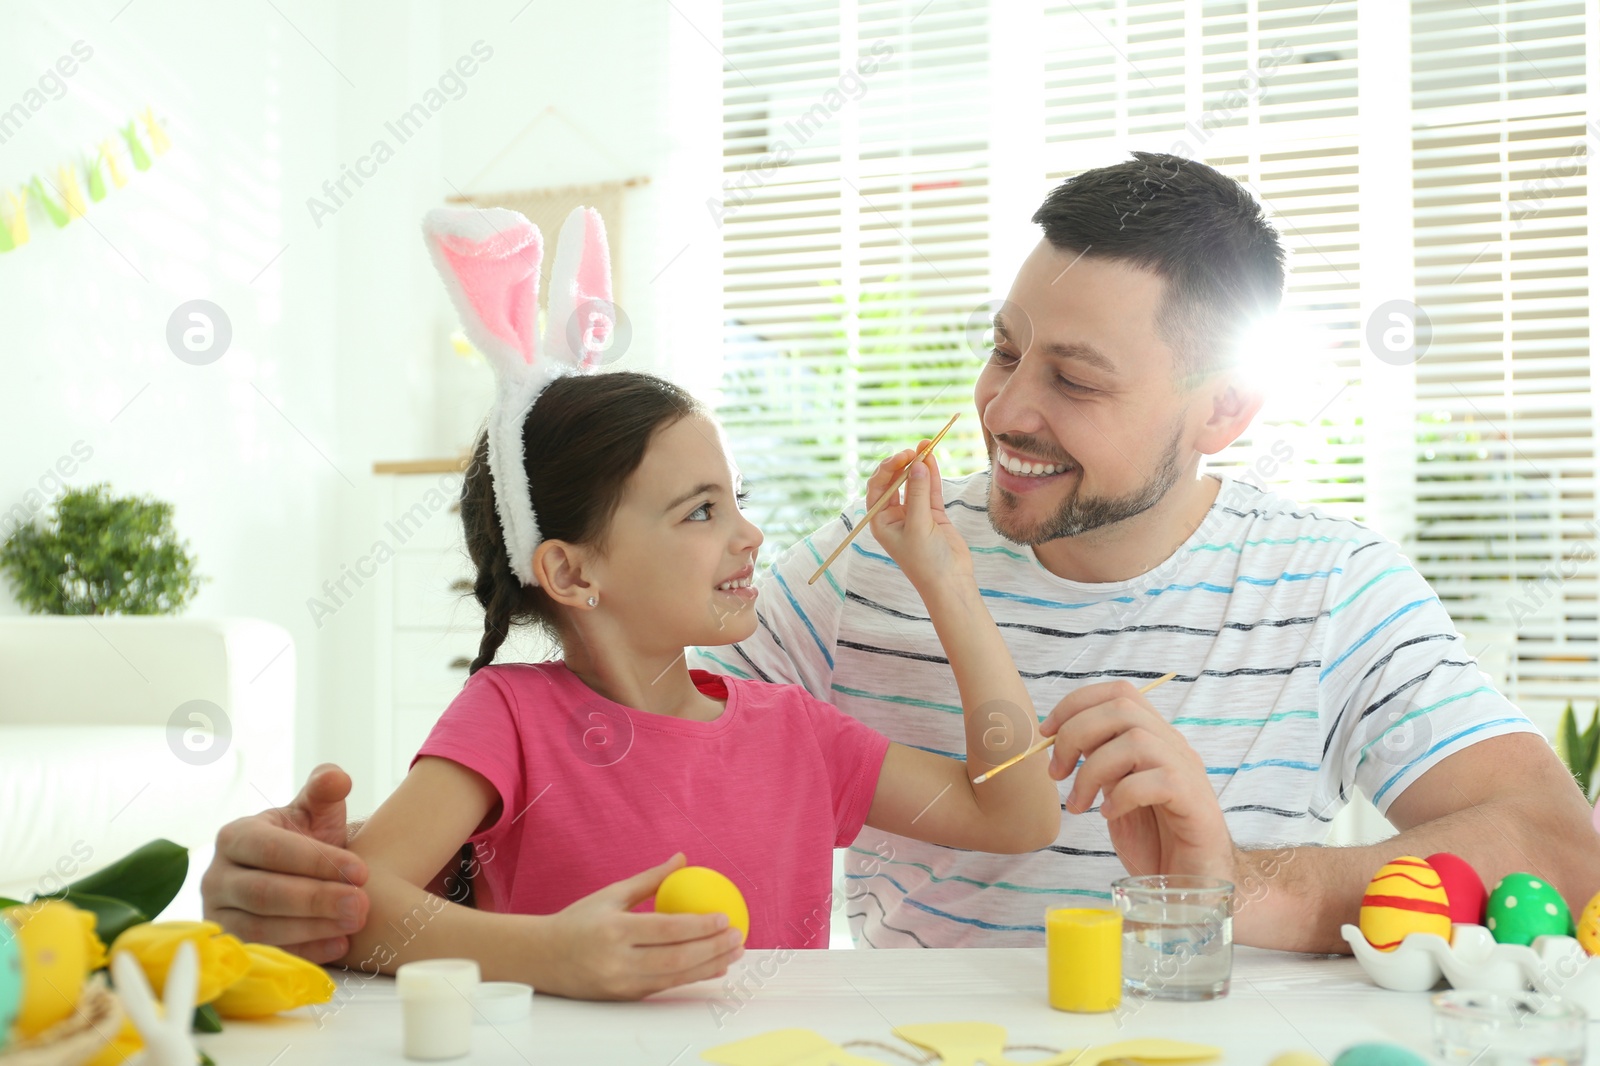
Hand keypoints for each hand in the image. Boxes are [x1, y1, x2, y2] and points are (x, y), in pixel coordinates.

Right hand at [201, 763, 369, 963]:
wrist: (296, 875)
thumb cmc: (305, 838)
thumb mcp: (315, 811)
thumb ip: (324, 790)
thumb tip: (337, 778)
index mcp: (235, 836)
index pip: (272, 850)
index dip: (317, 861)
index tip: (362, 871)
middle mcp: (216, 877)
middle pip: (264, 893)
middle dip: (317, 899)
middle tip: (361, 904)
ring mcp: (218, 916)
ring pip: (261, 928)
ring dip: (312, 928)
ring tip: (355, 922)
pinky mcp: (231, 947)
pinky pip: (264, 954)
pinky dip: (303, 952)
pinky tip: (339, 945)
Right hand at [535, 853, 745, 1000]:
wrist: (542, 958)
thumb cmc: (578, 921)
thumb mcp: (611, 895)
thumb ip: (650, 881)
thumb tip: (682, 858)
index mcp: (614, 930)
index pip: (666, 930)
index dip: (700, 926)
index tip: (725, 918)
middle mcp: (618, 961)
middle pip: (676, 957)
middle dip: (713, 949)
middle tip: (738, 936)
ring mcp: (621, 983)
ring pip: (675, 977)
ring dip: (710, 966)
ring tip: (734, 953)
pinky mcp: (624, 997)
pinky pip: (665, 986)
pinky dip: (693, 977)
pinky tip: (713, 966)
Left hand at [866, 445, 970, 590]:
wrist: (950, 583)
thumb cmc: (926, 561)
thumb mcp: (918, 525)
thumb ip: (917, 494)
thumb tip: (917, 464)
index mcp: (881, 522)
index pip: (878, 488)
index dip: (887, 469)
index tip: (903, 457)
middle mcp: (894, 516)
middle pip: (895, 482)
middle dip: (903, 464)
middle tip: (915, 449)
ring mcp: (914, 514)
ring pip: (914, 484)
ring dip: (919, 466)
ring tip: (927, 445)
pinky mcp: (932, 515)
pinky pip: (929, 490)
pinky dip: (931, 475)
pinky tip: (932, 459)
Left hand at [1040, 681, 1237, 881]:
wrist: (1193, 886)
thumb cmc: (1155, 843)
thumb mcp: (1115, 795)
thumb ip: (1100, 765)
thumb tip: (1062, 740)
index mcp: (1155, 740)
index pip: (1119, 694)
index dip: (1076, 704)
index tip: (1047, 732)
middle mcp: (1173, 748)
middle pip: (1123, 708)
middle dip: (1076, 733)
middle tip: (1057, 773)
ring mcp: (1188, 772)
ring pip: (1136, 741)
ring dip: (1093, 770)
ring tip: (1078, 803)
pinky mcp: (1196, 802)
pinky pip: (1157, 780)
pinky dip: (1122, 795)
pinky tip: (1109, 815)